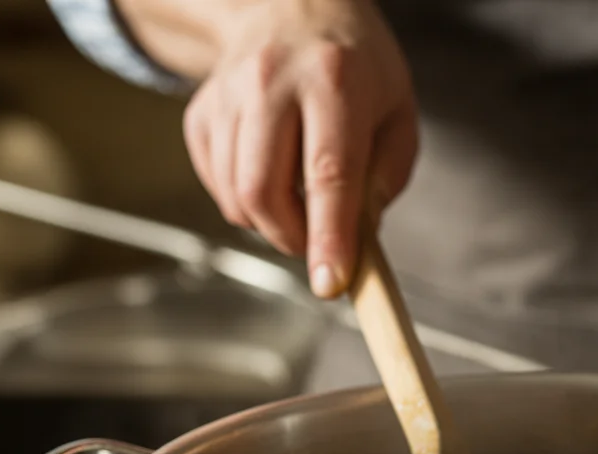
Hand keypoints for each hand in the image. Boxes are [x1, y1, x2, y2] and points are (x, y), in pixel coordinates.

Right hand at [182, 0, 417, 297]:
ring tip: (301, 207)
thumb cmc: (356, 66)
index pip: (328, 175)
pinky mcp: (200, 111)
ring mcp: (228, 95)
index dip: (329, 237)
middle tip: (319, 247)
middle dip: (293, 239)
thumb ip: (387, 175)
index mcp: (334, 81)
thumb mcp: (397, 111)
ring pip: (236, 195)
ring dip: (271, 225)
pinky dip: (246, 204)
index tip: (331, 282)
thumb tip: (360, 236)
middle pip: (265, 190)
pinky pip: (218, 185)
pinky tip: (273, 180)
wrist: (291, 6)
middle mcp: (272, 82)